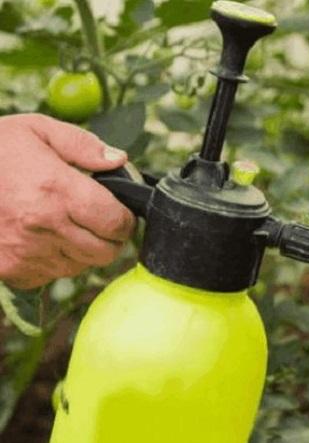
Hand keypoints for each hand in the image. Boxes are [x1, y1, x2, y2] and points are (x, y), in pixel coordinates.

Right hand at [0, 114, 135, 289]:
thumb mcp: (36, 129)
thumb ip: (83, 145)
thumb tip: (120, 161)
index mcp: (56, 190)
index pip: (117, 222)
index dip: (125, 217)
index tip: (119, 209)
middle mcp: (43, 226)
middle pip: (106, 252)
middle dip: (111, 237)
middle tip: (100, 220)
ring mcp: (25, 252)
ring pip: (81, 266)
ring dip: (84, 249)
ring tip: (69, 225)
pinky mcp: (10, 270)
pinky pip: (51, 275)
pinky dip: (56, 261)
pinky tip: (45, 238)